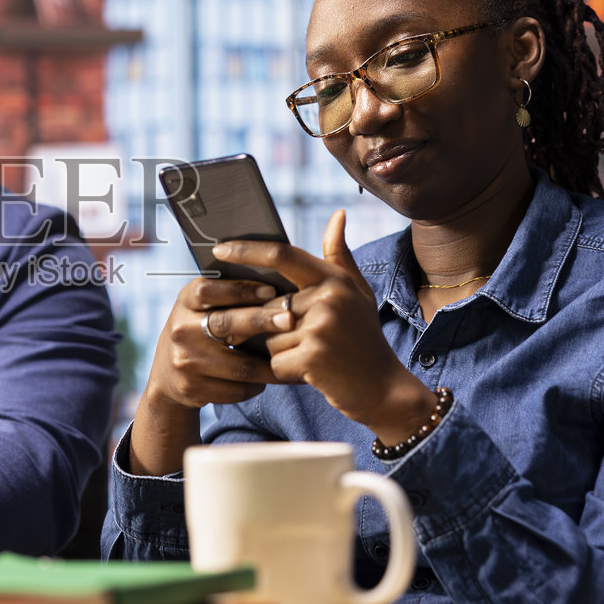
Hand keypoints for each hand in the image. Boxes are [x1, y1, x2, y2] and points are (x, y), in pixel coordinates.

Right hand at [146, 277, 292, 410]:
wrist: (167, 377)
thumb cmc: (198, 332)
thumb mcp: (201, 308)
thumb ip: (227, 298)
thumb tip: (275, 290)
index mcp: (185, 302)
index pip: (209, 290)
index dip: (241, 290)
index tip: (271, 290)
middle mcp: (181, 329)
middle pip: (226, 324)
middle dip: (262, 321)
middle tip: (290, 320)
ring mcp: (185, 361)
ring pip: (240, 366)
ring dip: (271, 365)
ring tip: (292, 357)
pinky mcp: (193, 389)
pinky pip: (237, 389)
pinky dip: (257, 385)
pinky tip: (266, 379)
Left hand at [214, 210, 434, 444]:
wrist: (383, 388)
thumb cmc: (363, 338)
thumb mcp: (357, 293)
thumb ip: (339, 256)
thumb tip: (338, 214)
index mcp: (334, 279)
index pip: (282, 255)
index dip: (247, 251)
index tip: (219, 249)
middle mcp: (328, 298)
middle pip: (270, 307)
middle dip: (275, 329)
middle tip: (308, 343)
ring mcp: (320, 327)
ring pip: (269, 337)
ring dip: (283, 351)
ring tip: (316, 356)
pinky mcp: (312, 356)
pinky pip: (275, 361)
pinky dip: (287, 371)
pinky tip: (313, 372)